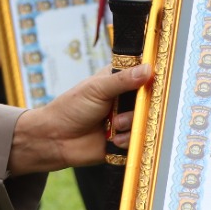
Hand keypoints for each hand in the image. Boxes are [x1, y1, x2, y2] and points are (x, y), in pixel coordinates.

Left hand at [7, 64, 151, 174]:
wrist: (55, 140)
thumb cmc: (71, 108)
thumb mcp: (97, 89)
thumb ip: (123, 80)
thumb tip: (148, 69)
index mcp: (118, 80)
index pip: (143, 74)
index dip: (151, 78)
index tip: (155, 82)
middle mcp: (124, 99)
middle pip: (149, 99)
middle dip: (143, 105)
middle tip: (136, 106)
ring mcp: (125, 119)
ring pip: (145, 120)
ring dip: (132, 123)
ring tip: (114, 125)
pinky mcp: (124, 139)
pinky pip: (138, 139)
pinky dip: (128, 139)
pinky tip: (113, 139)